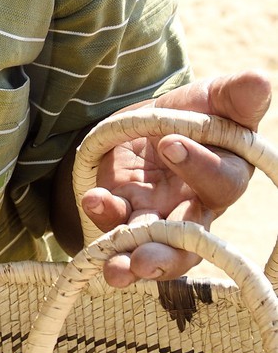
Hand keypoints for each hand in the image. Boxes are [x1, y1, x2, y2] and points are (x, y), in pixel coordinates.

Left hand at [80, 71, 271, 286]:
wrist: (145, 127)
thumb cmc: (193, 116)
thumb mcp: (209, 99)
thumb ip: (233, 96)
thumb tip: (259, 80)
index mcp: (226, 176)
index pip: (223, 181)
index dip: (200, 166)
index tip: (169, 142)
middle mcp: (197, 211)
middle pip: (191, 240)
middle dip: (168, 251)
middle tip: (144, 256)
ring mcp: (161, 222)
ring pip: (157, 255)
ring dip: (136, 264)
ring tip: (117, 271)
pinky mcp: (127, 223)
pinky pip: (117, 235)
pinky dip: (104, 224)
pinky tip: (92, 204)